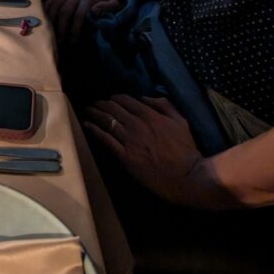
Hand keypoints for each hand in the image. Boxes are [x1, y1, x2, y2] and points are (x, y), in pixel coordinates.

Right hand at [45, 0, 122, 43]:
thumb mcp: (114, 3)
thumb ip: (107, 6)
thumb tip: (94, 11)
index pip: (79, 15)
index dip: (75, 29)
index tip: (73, 41)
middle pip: (64, 11)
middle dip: (61, 27)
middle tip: (60, 41)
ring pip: (55, 5)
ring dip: (51, 20)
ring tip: (51, 33)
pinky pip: (51, 0)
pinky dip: (46, 9)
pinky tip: (44, 20)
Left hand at [84, 95, 215, 206]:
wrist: (186, 176)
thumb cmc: (185, 149)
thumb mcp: (180, 120)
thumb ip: (164, 105)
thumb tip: (145, 97)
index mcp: (149, 115)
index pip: (125, 99)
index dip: (115, 98)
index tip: (110, 99)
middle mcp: (136, 124)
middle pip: (112, 108)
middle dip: (101, 103)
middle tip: (94, 104)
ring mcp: (129, 140)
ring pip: (106, 121)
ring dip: (94, 114)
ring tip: (88, 111)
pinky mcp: (125, 157)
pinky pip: (105, 140)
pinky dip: (94, 130)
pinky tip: (87, 125)